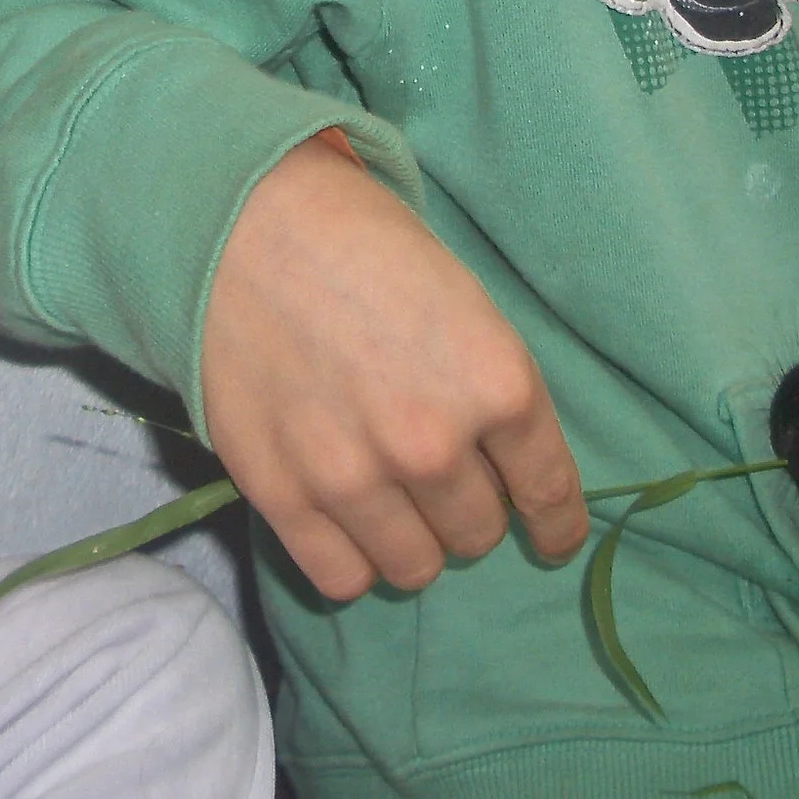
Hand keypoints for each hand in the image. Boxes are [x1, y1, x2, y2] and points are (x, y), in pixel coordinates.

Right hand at [199, 130, 586, 599]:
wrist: (241, 220)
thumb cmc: (361, 243)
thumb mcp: (462, 301)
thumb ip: (489, 390)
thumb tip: (504, 470)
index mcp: (495, 382)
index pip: (549, 492)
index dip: (556, 522)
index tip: (551, 537)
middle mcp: (433, 443)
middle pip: (479, 533)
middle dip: (467, 507)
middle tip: (436, 470)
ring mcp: (354, 477)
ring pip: (415, 568)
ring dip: (412, 539)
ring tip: (388, 496)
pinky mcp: (283, 494)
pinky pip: (342, 577)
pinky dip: (352, 557)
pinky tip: (345, 518)